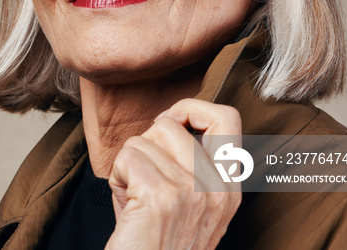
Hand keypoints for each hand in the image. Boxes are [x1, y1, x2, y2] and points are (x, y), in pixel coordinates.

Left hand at [105, 99, 241, 249]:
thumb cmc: (154, 242)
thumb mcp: (186, 202)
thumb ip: (188, 162)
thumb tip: (168, 119)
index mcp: (229, 188)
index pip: (226, 117)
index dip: (190, 109)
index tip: (168, 125)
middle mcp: (218, 189)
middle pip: (172, 122)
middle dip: (147, 140)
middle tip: (142, 169)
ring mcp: (193, 192)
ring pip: (144, 138)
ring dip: (129, 164)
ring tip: (135, 196)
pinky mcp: (163, 197)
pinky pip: (127, 156)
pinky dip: (117, 177)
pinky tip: (127, 206)